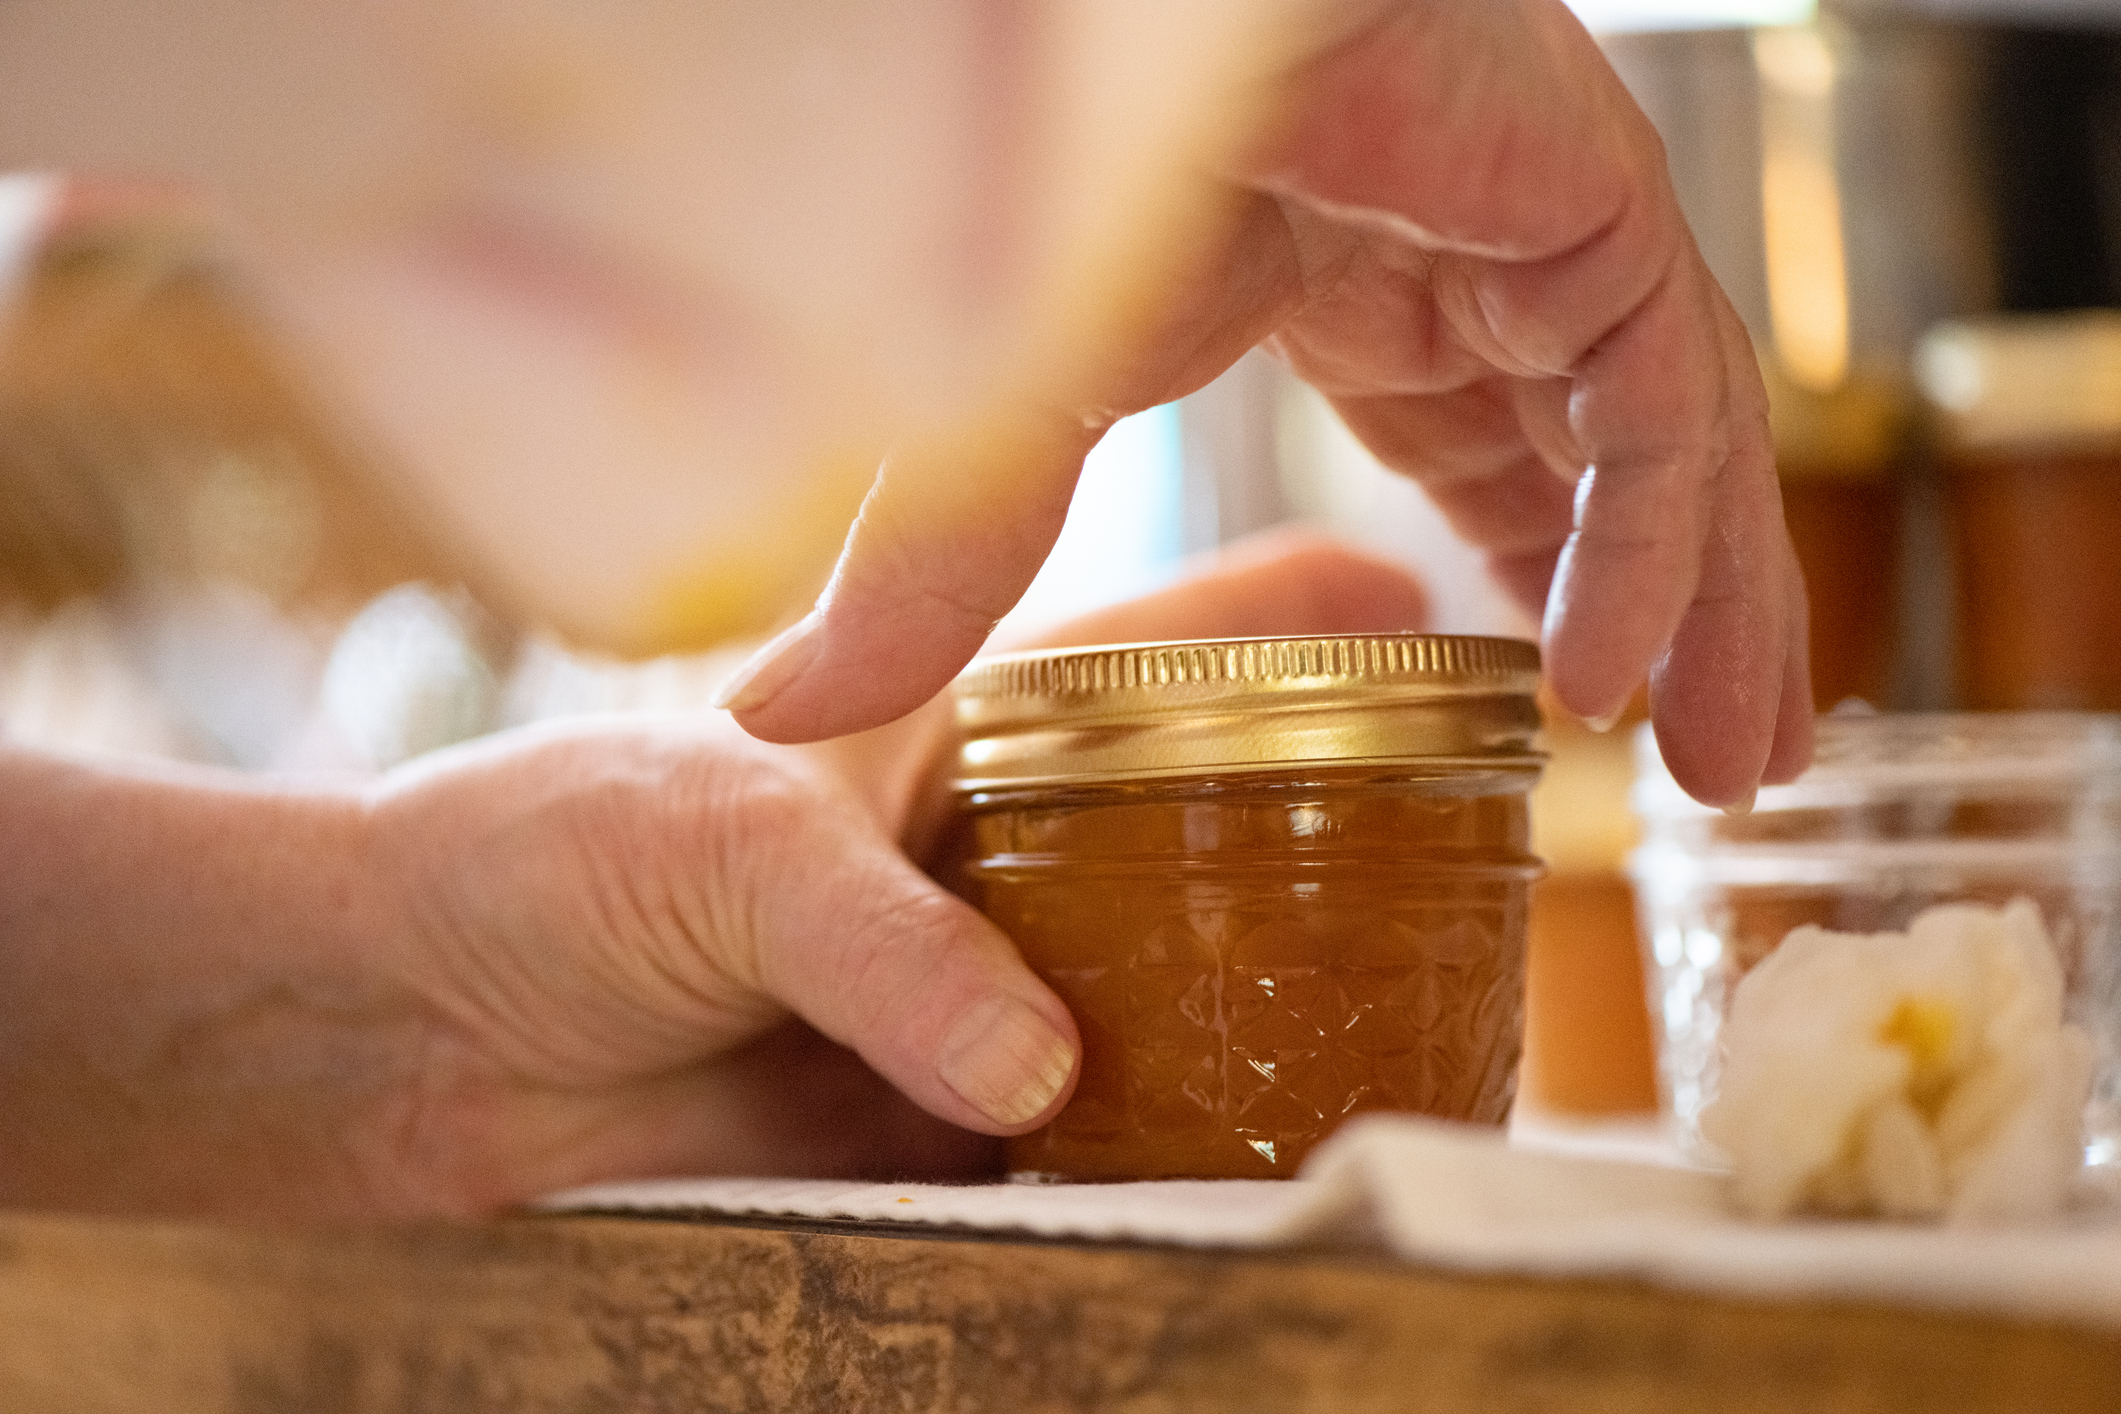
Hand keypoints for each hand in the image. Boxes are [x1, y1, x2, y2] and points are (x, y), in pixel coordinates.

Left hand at [0, 534, 1425, 1219]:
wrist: (419, 1036)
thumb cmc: (547, 856)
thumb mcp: (726, 849)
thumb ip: (883, 945)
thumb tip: (1037, 1062)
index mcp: (959, 716)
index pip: (1167, 638)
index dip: (1306, 617)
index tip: (1443, 618)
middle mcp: (1001, 851)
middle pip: (1213, 832)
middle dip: (1336, 843)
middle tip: (1468, 873)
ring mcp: (985, 990)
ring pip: (1173, 998)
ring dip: (1266, 1024)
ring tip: (1406, 1045)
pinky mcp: (943, 1122)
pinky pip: (1086, 1146)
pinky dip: (1157, 1167)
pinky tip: (1241, 1179)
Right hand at [716, 0, 1811, 809]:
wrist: (1100, 20)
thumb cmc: (1063, 147)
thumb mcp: (1016, 407)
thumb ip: (956, 563)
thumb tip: (785, 707)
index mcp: (1384, 292)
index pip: (1503, 446)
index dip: (1546, 568)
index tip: (1567, 697)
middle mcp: (1489, 265)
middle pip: (1620, 463)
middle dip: (1672, 615)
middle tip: (1703, 765)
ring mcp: (1551, 233)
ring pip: (1676, 449)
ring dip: (1712, 609)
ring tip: (1731, 766)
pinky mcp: (1589, 206)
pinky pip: (1657, 404)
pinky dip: (1645, 543)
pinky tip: (1611, 672)